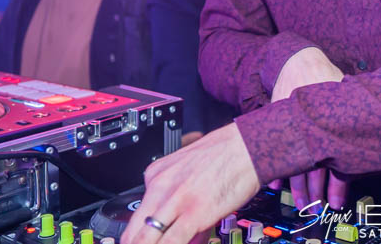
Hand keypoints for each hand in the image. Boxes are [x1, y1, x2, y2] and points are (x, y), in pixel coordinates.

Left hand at [121, 123, 259, 243]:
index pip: (136, 216)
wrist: (247, 146)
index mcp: (156, 175)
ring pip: (146, 239)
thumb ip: (180, 203)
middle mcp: (160, 186)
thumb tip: (183, 233)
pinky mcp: (193, 213)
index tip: (138, 242)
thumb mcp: (189, 173)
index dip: (136, 238)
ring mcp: (175, 200)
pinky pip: (171, 241)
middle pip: (134, 231)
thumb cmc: (225, 156)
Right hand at [269, 48, 348, 210]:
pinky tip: (277, 185)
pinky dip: (277, 170)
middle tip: (315, 208)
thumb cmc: (325, 74)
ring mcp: (289, 129)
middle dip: (313, 192)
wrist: (296, 60)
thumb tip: (379, 128)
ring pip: (292, 165)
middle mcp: (306, 131)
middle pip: (309, 169)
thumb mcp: (344, 88)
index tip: (334, 201)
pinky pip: (276, 152)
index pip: (330, 161)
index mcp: (324, 125)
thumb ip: (355, 111)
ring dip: (296, 186)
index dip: (334, 184)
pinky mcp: (277, 126)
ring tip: (300, 202)